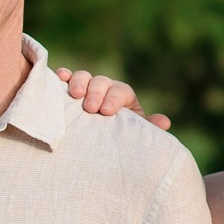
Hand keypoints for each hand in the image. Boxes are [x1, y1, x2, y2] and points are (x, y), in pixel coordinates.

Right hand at [54, 67, 171, 130]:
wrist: (96, 147)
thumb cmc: (117, 139)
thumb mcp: (133, 135)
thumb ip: (147, 128)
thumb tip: (164, 122)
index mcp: (122, 97)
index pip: (120, 91)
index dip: (114, 99)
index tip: (107, 112)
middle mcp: (104, 89)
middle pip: (101, 82)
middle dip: (96, 93)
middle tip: (90, 108)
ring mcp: (85, 88)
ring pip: (83, 77)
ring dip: (78, 83)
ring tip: (74, 95)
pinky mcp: (66, 91)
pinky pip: (65, 79)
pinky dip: (62, 76)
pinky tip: (59, 78)